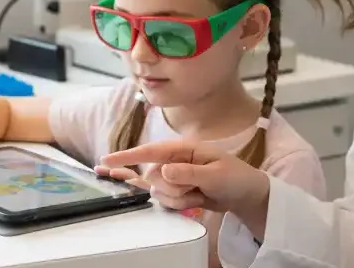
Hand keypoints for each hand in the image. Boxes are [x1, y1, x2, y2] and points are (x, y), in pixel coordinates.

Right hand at [95, 140, 270, 236]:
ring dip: (179, 198)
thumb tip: (162, 171)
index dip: (127, 156)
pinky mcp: (177, 189)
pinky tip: (196, 199)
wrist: (247, 194)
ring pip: (159, 192)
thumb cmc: (235, 177)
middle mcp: (175, 161)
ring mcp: (175, 176)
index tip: (106, 160)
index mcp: (185, 149)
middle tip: (197, 188)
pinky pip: (166, 200)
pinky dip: (180, 203)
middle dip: (173, 188)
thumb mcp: (215, 175)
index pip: (150, 152)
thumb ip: (188, 173)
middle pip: (153, 178)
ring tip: (201, 193)